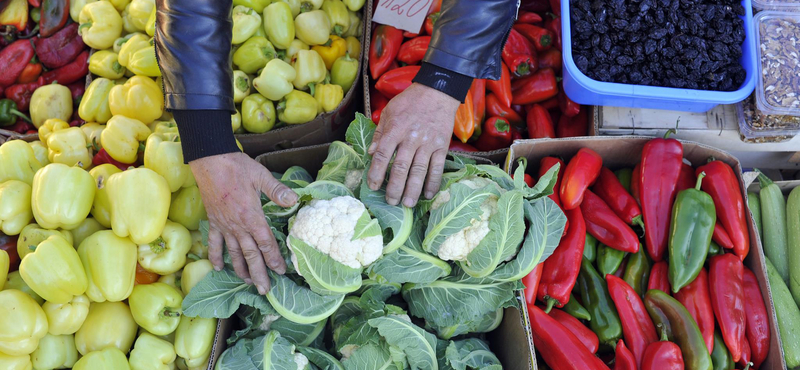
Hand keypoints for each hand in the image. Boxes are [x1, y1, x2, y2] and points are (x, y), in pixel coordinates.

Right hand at [190, 152, 297, 293]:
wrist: (209, 161)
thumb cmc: (237, 167)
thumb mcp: (261, 176)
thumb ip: (277, 191)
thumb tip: (294, 199)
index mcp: (252, 216)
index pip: (265, 243)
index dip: (274, 259)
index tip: (281, 272)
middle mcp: (238, 226)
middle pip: (250, 255)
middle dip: (259, 274)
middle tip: (265, 291)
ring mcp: (224, 225)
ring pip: (233, 253)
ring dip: (241, 270)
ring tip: (248, 283)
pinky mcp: (213, 221)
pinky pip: (215, 243)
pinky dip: (216, 256)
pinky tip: (218, 268)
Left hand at [367, 83, 459, 206]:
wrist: (437, 91)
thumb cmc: (410, 101)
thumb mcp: (389, 112)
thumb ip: (380, 133)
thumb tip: (370, 154)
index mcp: (395, 129)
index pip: (382, 154)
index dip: (376, 172)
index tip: (373, 186)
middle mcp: (411, 138)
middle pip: (401, 167)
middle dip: (394, 187)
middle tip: (391, 201)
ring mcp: (428, 143)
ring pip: (419, 170)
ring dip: (413, 189)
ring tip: (407, 203)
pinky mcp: (442, 146)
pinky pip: (438, 167)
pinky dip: (433, 182)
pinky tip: (429, 195)